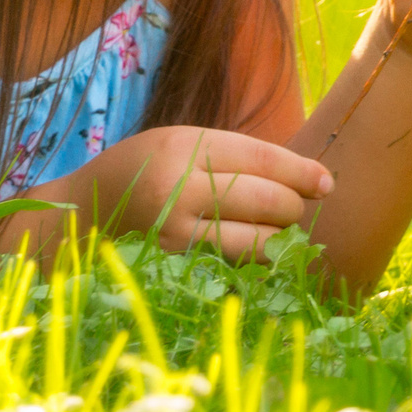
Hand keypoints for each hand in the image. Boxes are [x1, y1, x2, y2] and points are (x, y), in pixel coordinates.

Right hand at [60, 125, 334, 259]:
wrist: (83, 213)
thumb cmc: (144, 173)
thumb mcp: (182, 145)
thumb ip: (237, 158)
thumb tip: (309, 181)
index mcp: (184, 145)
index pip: (262, 158)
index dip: (301, 172)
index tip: (327, 183)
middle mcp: (180, 187)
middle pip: (267, 202)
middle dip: (293, 208)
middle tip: (296, 209)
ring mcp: (176, 232)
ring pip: (257, 242)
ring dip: (278, 239)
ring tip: (274, 230)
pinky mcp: (174, 267)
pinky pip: (234, 266)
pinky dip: (251, 260)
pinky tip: (248, 250)